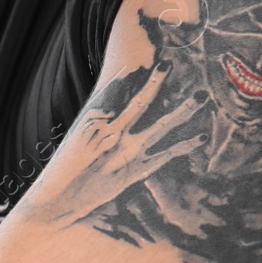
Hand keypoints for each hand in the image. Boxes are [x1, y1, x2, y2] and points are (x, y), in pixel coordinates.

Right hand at [29, 60, 208, 219]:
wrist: (59, 198)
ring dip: (183, 110)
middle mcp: (113, 134)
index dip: (129, 78)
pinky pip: (166, 155)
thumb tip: (112, 118)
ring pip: (161, 126)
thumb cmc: (65, 172)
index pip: (117, 93)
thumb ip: (97, 128)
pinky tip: (201, 137)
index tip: (141, 65)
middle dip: (155, 82)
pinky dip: (184, 146)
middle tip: (167, 64)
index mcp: (95, 123)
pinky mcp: (136, 170)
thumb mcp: (77, 144)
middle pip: (140, 103)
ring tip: (202, 97)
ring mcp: (127, 152)